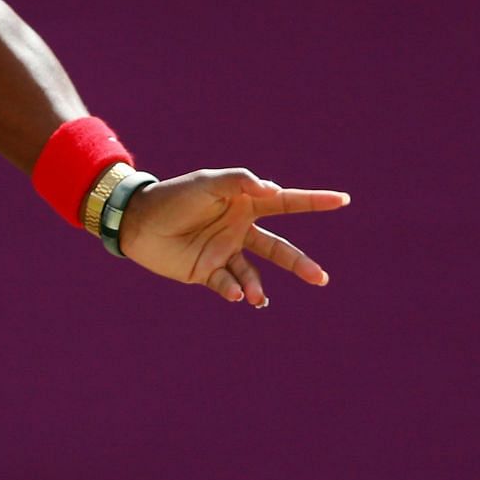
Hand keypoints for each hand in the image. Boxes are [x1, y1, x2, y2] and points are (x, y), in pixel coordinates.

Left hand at [117, 168, 348, 307]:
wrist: (137, 221)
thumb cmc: (174, 196)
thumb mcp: (208, 182)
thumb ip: (240, 182)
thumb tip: (273, 188)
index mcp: (244, 204)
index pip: (285, 202)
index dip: (313, 201)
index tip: (342, 200)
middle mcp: (238, 229)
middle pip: (278, 249)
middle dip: (300, 264)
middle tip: (320, 278)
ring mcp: (224, 252)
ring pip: (254, 274)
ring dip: (258, 287)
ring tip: (256, 297)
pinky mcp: (207, 272)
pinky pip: (228, 285)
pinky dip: (233, 291)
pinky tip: (233, 293)